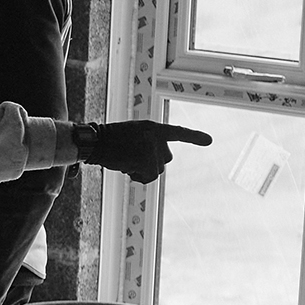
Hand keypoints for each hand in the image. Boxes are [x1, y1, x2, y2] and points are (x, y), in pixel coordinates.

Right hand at [74, 120, 211, 183]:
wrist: (95, 142)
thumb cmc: (108, 140)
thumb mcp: (132, 134)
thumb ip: (148, 144)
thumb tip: (154, 168)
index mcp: (153, 127)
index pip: (178, 132)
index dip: (194, 136)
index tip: (209, 140)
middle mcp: (157, 138)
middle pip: (165, 159)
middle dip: (150, 162)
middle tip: (130, 156)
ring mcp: (153, 150)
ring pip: (156, 170)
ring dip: (141, 170)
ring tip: (124, 160)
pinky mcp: (148, 161)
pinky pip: (148, 177)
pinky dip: (137, 176)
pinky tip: (125, 166)